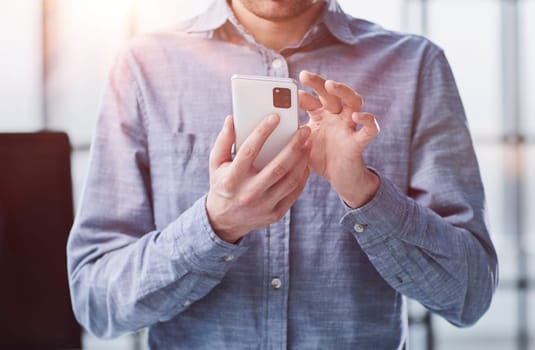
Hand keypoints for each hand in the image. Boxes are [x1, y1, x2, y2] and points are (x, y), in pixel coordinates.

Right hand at [206, 114, 310, 242]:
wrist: (225, 221)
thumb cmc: (222, 184)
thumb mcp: (216, 164)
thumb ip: (224, 141)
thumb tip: (232, 119)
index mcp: (232, 179)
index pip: (249, 151)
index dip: (262, 132)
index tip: (275, 117)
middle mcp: (248, 193)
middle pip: (277, 167)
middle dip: (293, 146)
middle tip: (304, 130)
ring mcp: (263, 206)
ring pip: (290, 180)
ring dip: (302, 160)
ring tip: (307, 143)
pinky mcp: (275, 214)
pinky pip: (294, 192)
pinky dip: (302, 176)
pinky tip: (305, 162)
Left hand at [299, 71, 379, 208]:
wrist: (339, 179)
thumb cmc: (320, 158)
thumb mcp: (301, 144)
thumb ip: (291, 133)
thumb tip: (271, 125)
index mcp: (321, 115)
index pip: (312, 99)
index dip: (302, 95)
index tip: (289, 94)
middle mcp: (336, 116)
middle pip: (331, 93)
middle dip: (319, 83)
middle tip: (304, 75)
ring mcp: (349, 126)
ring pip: (354, 101)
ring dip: (343, 91)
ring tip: (331, 84)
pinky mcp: (359, 141)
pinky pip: (369, 129)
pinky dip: (367, 120)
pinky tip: (357, 116)